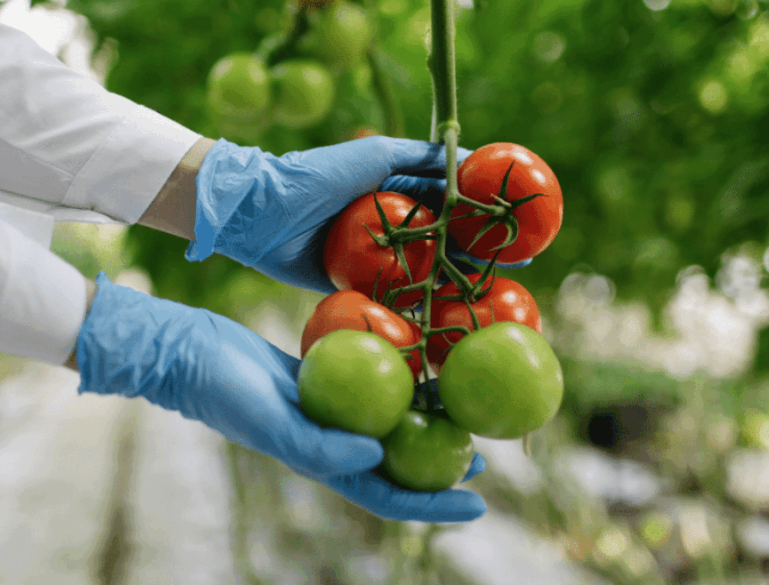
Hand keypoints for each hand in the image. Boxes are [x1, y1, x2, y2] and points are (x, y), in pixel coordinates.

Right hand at [76, 273, 486, 522]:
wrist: (195, 354)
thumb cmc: (228, 393)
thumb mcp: (274, 422)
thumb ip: (321, 445)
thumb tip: (379, 455)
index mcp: (324, 463)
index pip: (389, 495)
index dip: (434, 504)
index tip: (478, 502)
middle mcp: (334, 442)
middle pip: (398, 463)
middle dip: (441, 467)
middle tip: (484, 457)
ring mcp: (332, 410)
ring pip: (390, 422)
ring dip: (427, 421)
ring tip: (465, 412)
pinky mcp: (328, 379)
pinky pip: (374, 385)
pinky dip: (401, 381)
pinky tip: (426, 366)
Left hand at [187, 136, 528, 293]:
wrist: (260, 212)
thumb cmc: (317, 174)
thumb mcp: (373, 154)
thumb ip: (418, 155)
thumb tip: (469, 157)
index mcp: (397, 192)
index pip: (452, 203)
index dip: (485, 213)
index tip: (519, 224)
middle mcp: (391, 225)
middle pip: (446, 239)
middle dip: (481, 251)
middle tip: (518, 265)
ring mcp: (375, 257)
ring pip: (425, 269)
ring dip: (456, 280)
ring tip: (492, 293)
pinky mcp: (355, 284)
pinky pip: (394, 296)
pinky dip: (418, 304)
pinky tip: (446, 316)